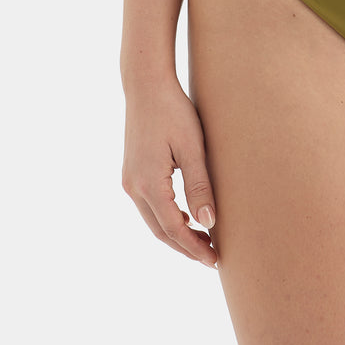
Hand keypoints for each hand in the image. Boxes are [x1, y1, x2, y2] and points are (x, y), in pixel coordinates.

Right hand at [122, 79, 217, 266]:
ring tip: (203, 241)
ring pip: (153, 220)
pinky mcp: (132, 172)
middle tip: (212, 258)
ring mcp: (130, 180)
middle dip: (186, 247)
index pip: (173, 229)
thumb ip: (199, 186)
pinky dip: (167, 217)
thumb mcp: (192, 147)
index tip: (215, 260)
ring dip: (176, 234)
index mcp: (148, 184)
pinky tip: (185, 217)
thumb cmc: (173, 111)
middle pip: (160, 231)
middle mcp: (134, 187)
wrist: (146, 85)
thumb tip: (208, 223)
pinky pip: (149, 205)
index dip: (194, 247)